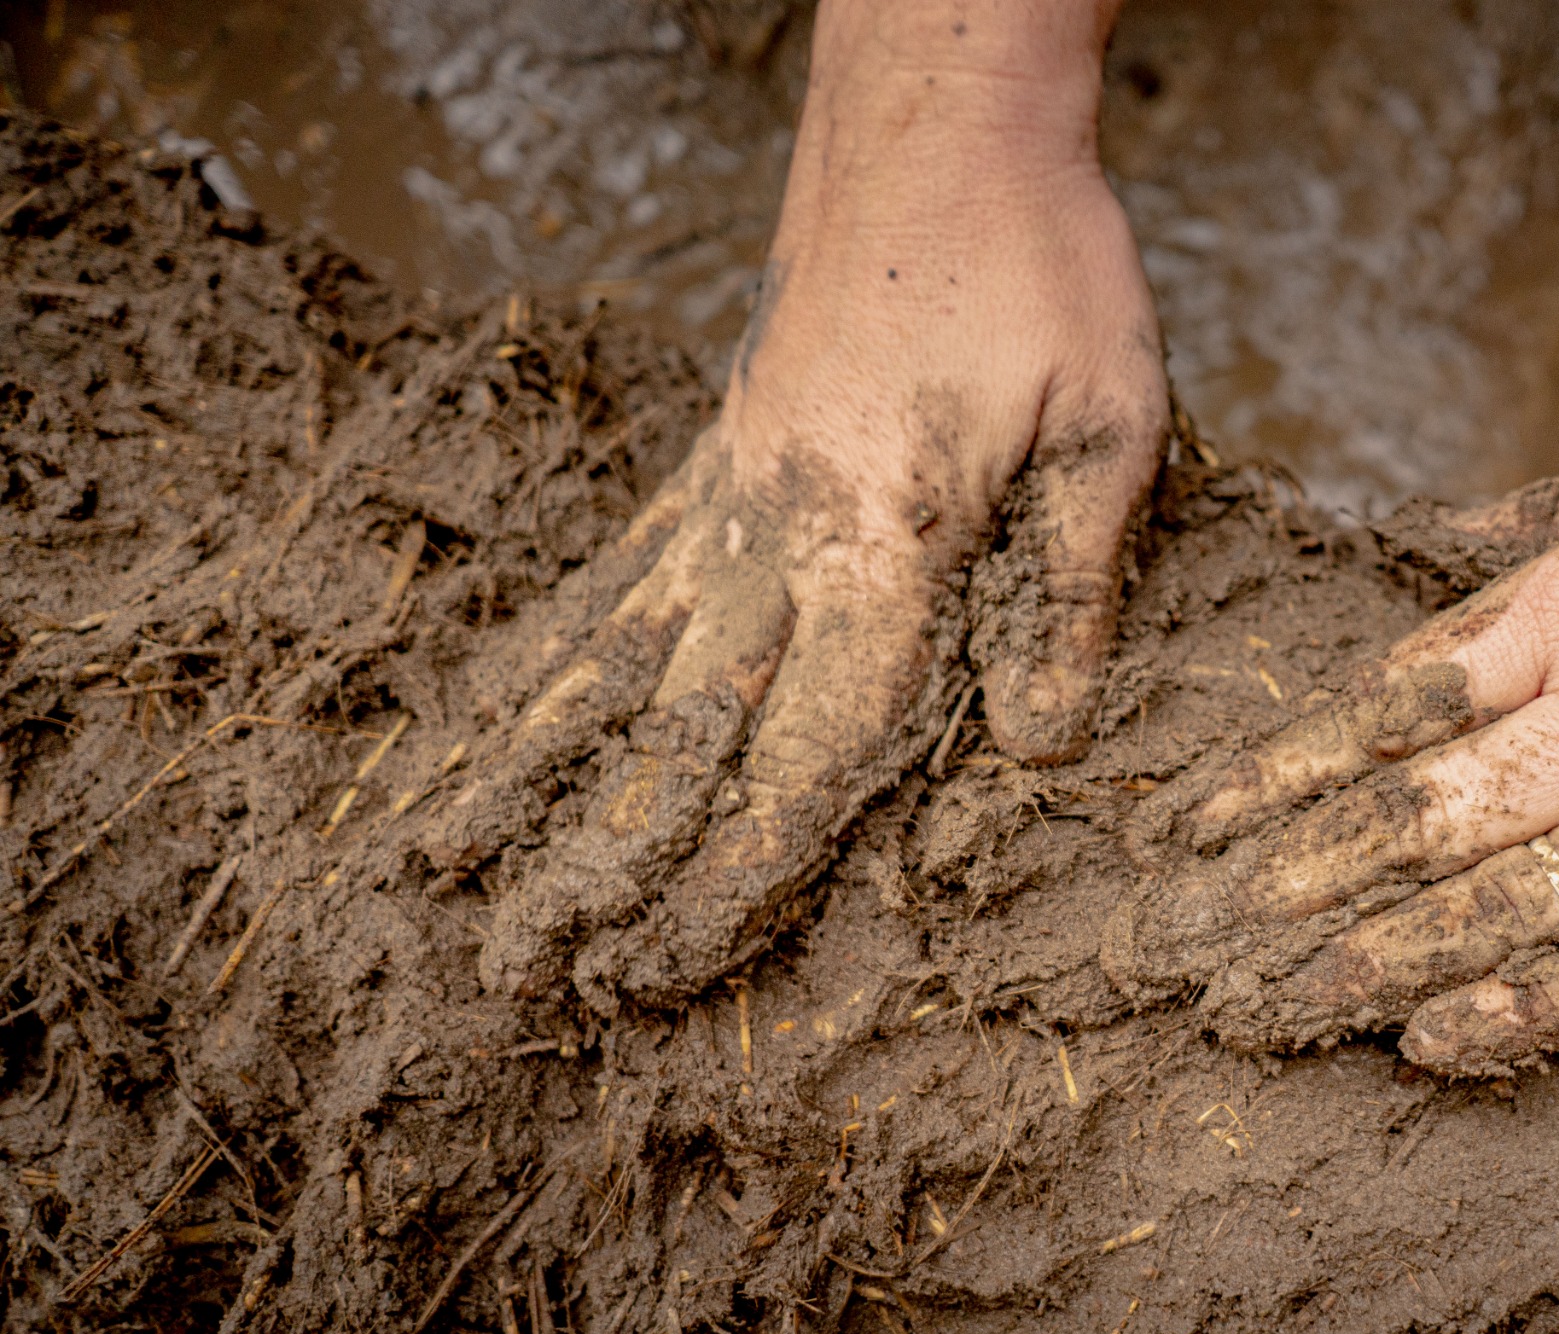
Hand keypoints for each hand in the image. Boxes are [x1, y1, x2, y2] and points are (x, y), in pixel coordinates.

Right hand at [439, 1, 1163, 1008]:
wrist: (937, 122)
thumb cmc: (1041, 266)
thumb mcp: (1108, 430)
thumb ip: (1068, 596)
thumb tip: (1040, 745)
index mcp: (883, 548)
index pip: (802, 754)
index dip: (738, 876)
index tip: (672, 967)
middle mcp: (775, 539)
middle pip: (672, 740)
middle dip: (595, 869)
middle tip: (513, 976)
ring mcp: (725, 499)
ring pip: (607, 670)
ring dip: (525, 784)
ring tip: (439, 875)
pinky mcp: (710, 464)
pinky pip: (609, 586)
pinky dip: (543, 668)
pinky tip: (496, 722)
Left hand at [1109, 399, 1558, 1071]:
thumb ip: (1548, 516)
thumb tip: (1434, 538)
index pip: (1384, 706)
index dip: (1275, 777)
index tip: (1190, 832)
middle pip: (1411, 827)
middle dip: (1283, 899)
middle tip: (1186, 960)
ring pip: (1499, 915)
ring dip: (1366, 975)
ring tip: (1265, 1022)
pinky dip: (1526, 1017)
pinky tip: (1435, 1048)